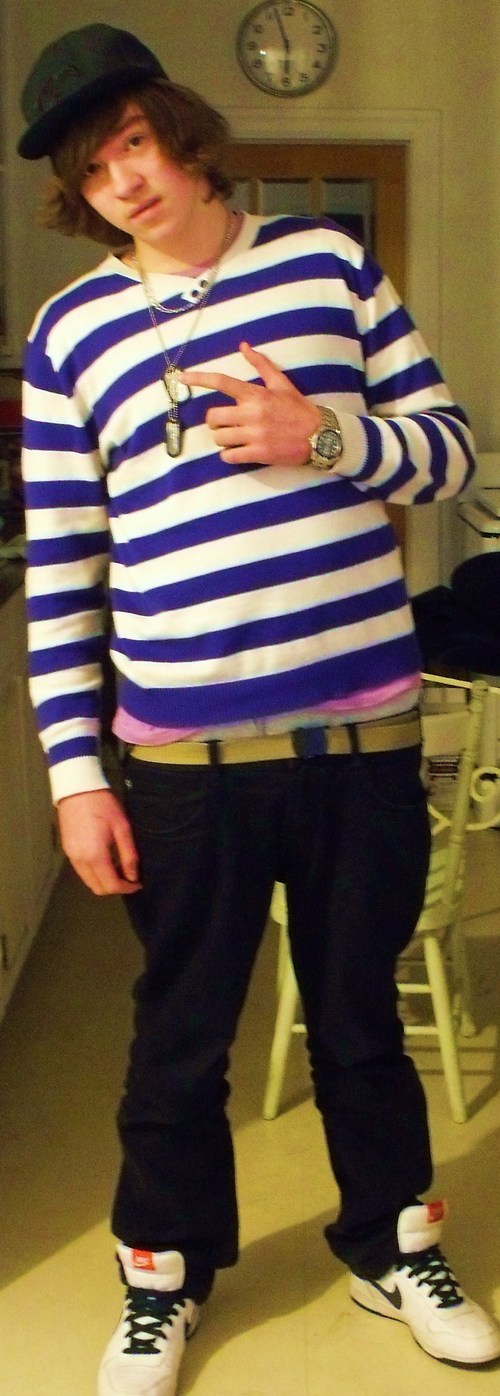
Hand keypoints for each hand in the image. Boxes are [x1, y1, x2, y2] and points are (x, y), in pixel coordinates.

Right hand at [57, 789, 141, 896]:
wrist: (78, 789)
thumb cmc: (103, 806)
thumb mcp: (122, 827)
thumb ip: (129, 854)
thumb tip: (133, 876)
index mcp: (95, 855)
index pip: (111, 885)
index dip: (127, 888)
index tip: (138, 883)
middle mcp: (80, 861)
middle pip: (98, 888)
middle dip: (115, 888)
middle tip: (129, 877)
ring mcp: (71, 857)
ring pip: (89, 882)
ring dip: (104, 881)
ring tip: (119, 869)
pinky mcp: (67, 851)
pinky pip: (82, 872)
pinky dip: (95, 873)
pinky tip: (106, 862)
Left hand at [178, 341, 320, 467]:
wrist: (319, 436)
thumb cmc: (299, 409)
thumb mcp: (282, 383)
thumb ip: (261, 364)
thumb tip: (243, 345)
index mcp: (255, 394)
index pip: (221, 381)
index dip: (198, 379)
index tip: (181, 378)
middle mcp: (251, 413)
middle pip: (213, 416)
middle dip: (215, 421)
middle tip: (226, 423)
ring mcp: (254, 435)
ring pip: (219, 438)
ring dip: (223, 439)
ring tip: (235, 438)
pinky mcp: (258, 454)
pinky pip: (228, 456)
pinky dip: (229, 455)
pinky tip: (239, 451)